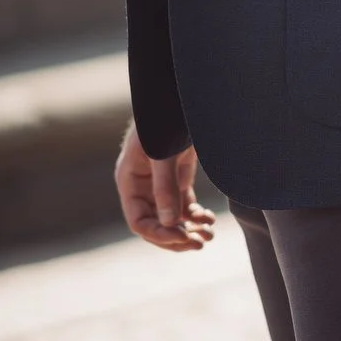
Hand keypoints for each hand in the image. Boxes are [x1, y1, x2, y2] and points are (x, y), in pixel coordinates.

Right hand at [115, 121, 215, 251]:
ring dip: (189, 229)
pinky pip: (183, 206)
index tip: (183, 237)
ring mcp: (160, 183)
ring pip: (171, 218)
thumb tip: (169, 223)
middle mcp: (143, 186)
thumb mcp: (163, 153)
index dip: (159, 234)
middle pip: (155, 224)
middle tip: (199, 244)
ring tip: (209, 235)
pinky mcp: (177, 177)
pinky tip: (209, 220)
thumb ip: (165, 186)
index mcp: (130, 181)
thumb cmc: (166, 120)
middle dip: (176, 236)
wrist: (178, 96)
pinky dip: (195, 216)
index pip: (138, 221)